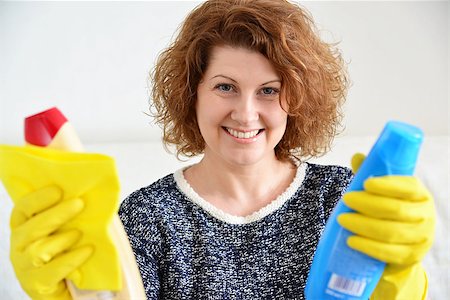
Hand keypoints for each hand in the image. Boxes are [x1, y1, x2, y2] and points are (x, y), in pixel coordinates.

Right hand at [10, 186, 92, 299]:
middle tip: (79, 204)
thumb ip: (68, 211)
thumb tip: (89, 192)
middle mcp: (19, 245)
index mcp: (22, 226)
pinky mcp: (37, 285)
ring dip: (61, 239)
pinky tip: (88, 250)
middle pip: (30, 228)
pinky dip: (71, 260)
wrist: (63, 285)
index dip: (38, 198)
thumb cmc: (63, 247)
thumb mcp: (62, 226)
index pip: (23, 208)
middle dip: (55, 215)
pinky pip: (52, 272)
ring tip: (79, 233)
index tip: (58, 189)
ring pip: (37, 251)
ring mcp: (25, 267)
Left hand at [338, 154, 435, 298]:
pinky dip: (368, 246)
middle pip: (395, 209)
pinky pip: (389, 253)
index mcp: (420, 194)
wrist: (402, 243)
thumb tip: (357, 156)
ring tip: (342, 219)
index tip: (365, 182)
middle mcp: (425, 215)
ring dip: (363, 225)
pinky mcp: (411, 257)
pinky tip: (351, 240)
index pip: (407, 187)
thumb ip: (371, 173)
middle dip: (367, 204)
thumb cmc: (389, 209)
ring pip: (390, 232)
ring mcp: (421, 238)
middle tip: (345, 198)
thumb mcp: (382, 191)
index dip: (387, 185)